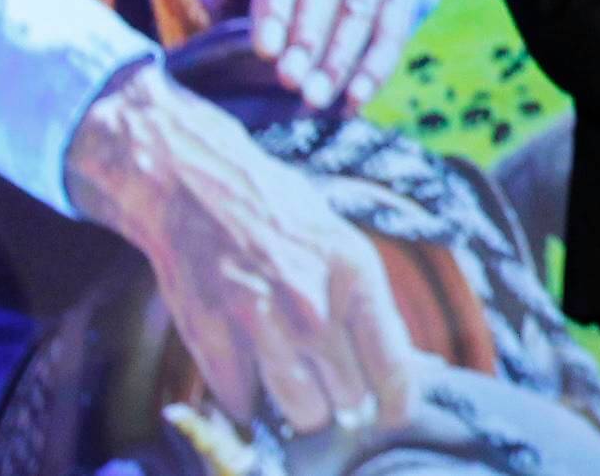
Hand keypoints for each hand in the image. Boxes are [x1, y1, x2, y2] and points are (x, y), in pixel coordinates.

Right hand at [68, 63, 447, 431]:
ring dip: (300, 406)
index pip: (393, 369)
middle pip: (350, 400)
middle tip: (328, 377)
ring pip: (304, 414)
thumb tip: (408, 369)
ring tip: (291, 374)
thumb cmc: (274, 213)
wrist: (192, 186)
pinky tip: (247, 358)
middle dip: (343, 397)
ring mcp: (261, 328)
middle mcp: (312, 306)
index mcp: (354, 274)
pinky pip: (246, 405)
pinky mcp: (214, 343)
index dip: (395, 404)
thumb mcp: (340, 244)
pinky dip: (247, 393)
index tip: (389, 412)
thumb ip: (368, 307)